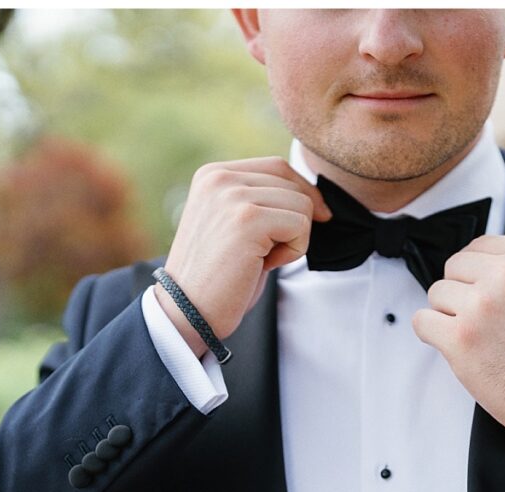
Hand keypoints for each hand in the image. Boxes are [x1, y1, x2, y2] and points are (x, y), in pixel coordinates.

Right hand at [156, 157, 331, 356]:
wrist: (188, 311)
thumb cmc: (217, 276)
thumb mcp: (234, 225)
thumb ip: (260, 201)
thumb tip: (312, 196)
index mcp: (213, 175)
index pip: (277, 167)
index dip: (303, 193)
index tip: (315, 220)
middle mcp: (219, 178)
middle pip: (292, 185)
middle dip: (294, 222)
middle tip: (265, 253)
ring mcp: (232, 196)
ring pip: (302, 205)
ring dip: (294, 239)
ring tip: (262, 258)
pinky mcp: (248, 219)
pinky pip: (301, 225)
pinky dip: (294, 251)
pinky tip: (264, 264)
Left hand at [412, 235, 504, 441]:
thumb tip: (468, 264)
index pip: (478, 247)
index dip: (476, 273)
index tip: (488, 294)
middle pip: (453, 267)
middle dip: (461, 292)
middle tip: (484, 320)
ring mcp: (480, 305)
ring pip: (435, 294)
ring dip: (448, 315)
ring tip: (478, 336)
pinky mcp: (458, 337)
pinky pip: (421, 321)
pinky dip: (432, 335)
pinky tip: (459, 348)